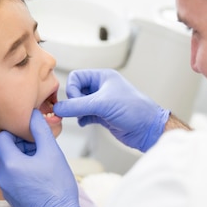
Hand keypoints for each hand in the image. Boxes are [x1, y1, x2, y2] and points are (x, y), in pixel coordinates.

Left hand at [0, 109, 82, 206]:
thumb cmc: (57, 188)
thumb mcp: (52, 152)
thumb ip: (40, 130)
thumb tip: (33, 115)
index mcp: (9, 163)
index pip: (1, 136)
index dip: (16, 131)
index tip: (31, 134)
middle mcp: (2, 175)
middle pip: (6, 149)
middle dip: (22, 144)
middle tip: (41, 146)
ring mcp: (6, 187)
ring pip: (11, 162)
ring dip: (24, 157)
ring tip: (43, 161)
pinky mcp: (12, 196)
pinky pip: (14, 176)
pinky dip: (24, 170)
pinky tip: (41, 174)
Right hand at [53, 69, 169, 151]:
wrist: (148, 130)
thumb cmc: (134, 110)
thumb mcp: (102, 105)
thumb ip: (78, 106)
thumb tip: (58, 108)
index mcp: (103, 77)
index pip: (76, 77)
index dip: (72, 89)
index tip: (76, 102)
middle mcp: (102, 88)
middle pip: (76, 90)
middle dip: (73, 101)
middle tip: (78, 111)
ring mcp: (103, 102)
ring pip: (80, 104)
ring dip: (77, 111)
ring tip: (82, 117)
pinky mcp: (103, 116)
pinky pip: (85, 114)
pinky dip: (82, 119)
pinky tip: (85, 123)